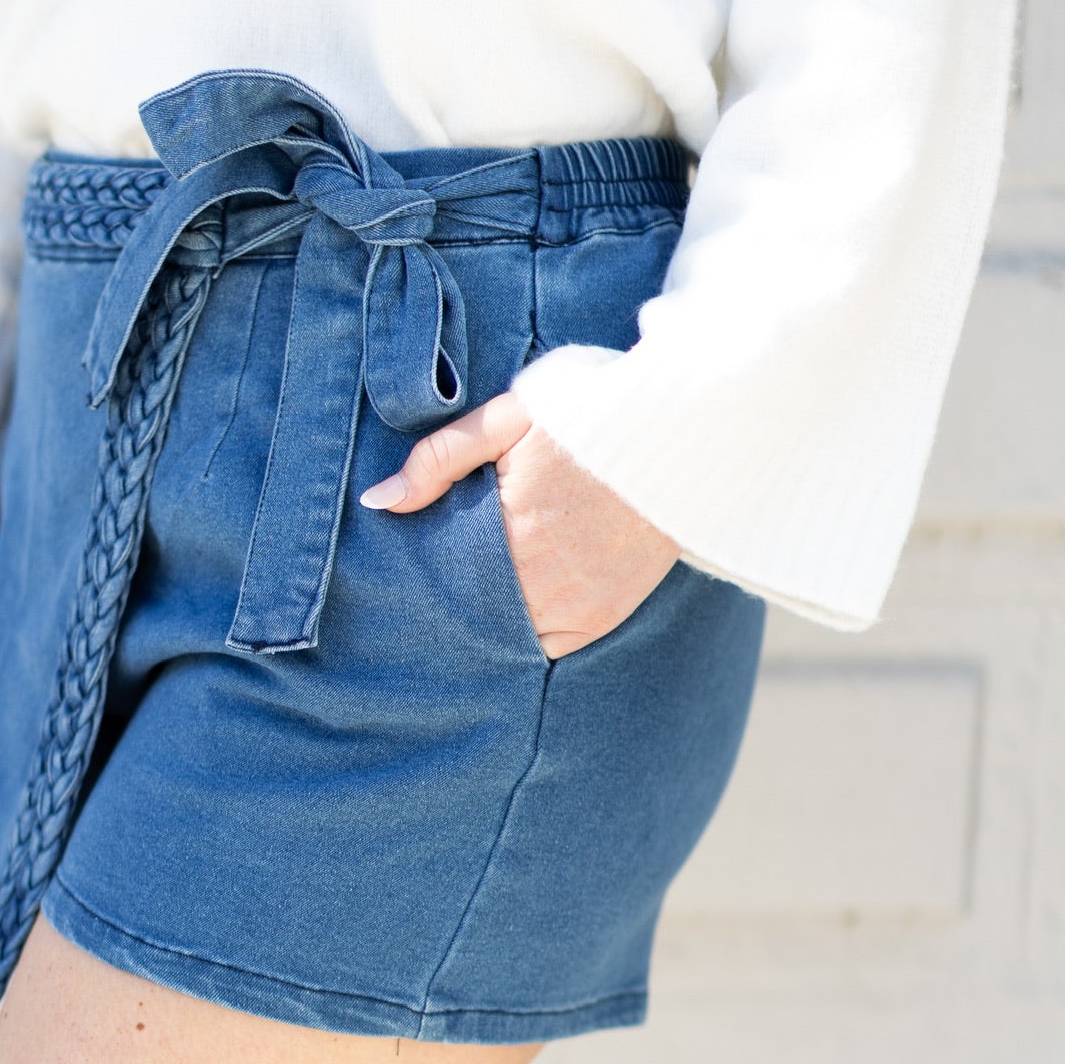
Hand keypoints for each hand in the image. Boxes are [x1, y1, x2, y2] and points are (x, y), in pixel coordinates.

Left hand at [359, 392, 679, 657]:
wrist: (684, 435)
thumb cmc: (591, 418)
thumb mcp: (509, 418)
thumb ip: (439, 459)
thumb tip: (380, 502)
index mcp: (513, 532)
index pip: (443, 583)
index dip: (420, 586)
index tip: (402, 582)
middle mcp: (545, 582)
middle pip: (471, 617)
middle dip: (447, 610)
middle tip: (424, 599)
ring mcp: (578, 606)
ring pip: (506, 638)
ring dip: (484, 625)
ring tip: (464, 604)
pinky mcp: (602, 617)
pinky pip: (546, 645)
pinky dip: (524, 633)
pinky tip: (510, 610)